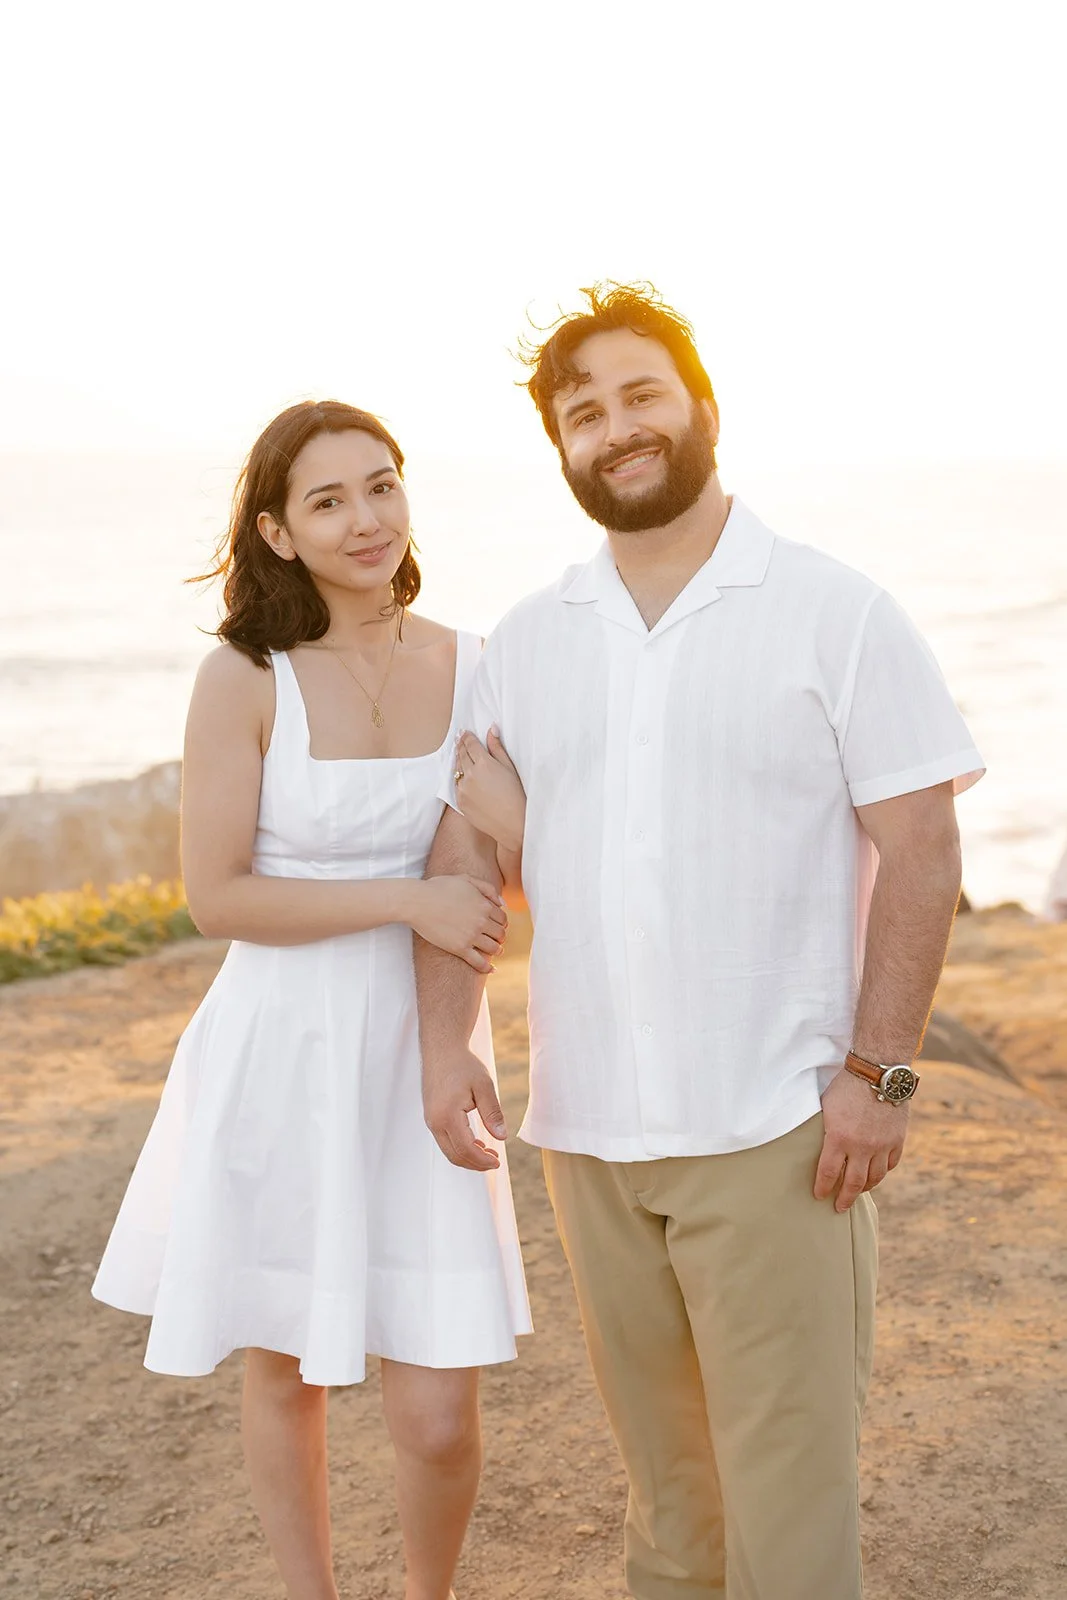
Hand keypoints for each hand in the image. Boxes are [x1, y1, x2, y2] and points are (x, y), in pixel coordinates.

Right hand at [408, 876, 506, 972]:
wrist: (417, 902)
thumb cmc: (438, 888)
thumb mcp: (465, 879)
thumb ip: (486, 888)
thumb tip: (503, 903)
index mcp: (484, 905)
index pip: (502, 919)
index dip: (501, 923)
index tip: (497, 926)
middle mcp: (481, 921)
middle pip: (500, 934)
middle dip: (500, 937)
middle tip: (496, 939)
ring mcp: (471, 936)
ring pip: (493, 948)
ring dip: (497, 951)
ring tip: (495, 951)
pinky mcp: (459, 948)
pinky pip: (479, 962)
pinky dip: (487, 968)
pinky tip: (492, 970)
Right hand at [423, 1047, 507, 1170]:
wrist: (441, 1049)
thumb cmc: (463, 1064)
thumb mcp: (484, 1085)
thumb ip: (492, 1113)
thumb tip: (502, 1137)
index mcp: (447, 1115)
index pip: (465, 1149)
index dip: (482, 1160)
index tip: (498, 1162)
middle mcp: (434, 1121)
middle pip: (454, 1155)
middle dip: (475, 1163)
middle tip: (495, 1161)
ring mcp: (431, 1120)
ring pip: (448, 1150)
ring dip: (468, 1157)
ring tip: (489, 1153)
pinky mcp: (432, 1116)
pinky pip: (445, 1140)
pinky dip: (460, 1147)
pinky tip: (476, 1143)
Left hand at [454, 728, 526, 851]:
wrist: (512, 823)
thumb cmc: (516, 795)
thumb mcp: (509, 767)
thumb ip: (497, 747)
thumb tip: (491, 729)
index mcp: (483, 763)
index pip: (471, 745)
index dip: (467, 737)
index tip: (465, 732)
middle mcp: (470, 774)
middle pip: (462, 755)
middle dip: (461, 745)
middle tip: (459, 738)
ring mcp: (463, 789)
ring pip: (457, 770)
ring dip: (458, 761)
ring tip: (460, 754)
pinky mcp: (460, 802)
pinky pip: (457, 786)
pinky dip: (459, 779)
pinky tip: (462, 776)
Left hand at [814, 1067, 909, 1211]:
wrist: (878, 1072)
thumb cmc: (846, 1086)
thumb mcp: (826, 1107)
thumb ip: (825, 1130)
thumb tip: (819, 1146)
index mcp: (839, 1138)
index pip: (829, 1173)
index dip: (823, 1187)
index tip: (819, 1195)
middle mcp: (862, 1147)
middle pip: (854, 1183)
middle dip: (845, 1198)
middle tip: (839, 1207)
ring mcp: (882, 1145)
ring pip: (875, 1177)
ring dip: (866, 1187)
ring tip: (859, 1191)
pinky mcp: (897, 1139)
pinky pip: (891, 1164)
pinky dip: (883, 1171)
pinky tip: (877, 1173)